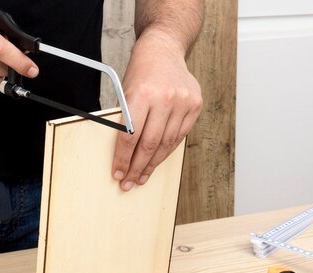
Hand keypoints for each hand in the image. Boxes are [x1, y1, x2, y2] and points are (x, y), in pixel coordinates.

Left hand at [112, 29, 201, 190]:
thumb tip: (123, 154)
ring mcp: (183, 102)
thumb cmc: (140, 73)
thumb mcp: (126, 92)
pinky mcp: (195, 106)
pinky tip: (156, 161)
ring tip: (141, 177)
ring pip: (166, 144)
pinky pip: (179, 136)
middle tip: (128, 182)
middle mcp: (165, 98)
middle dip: (137, 167)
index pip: (130, 135)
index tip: (117, 172)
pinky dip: (167, 151)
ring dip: (152, 164)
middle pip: (149, 144)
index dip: (123, 158)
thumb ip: (126, 120)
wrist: (163, 50)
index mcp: (143, 94)